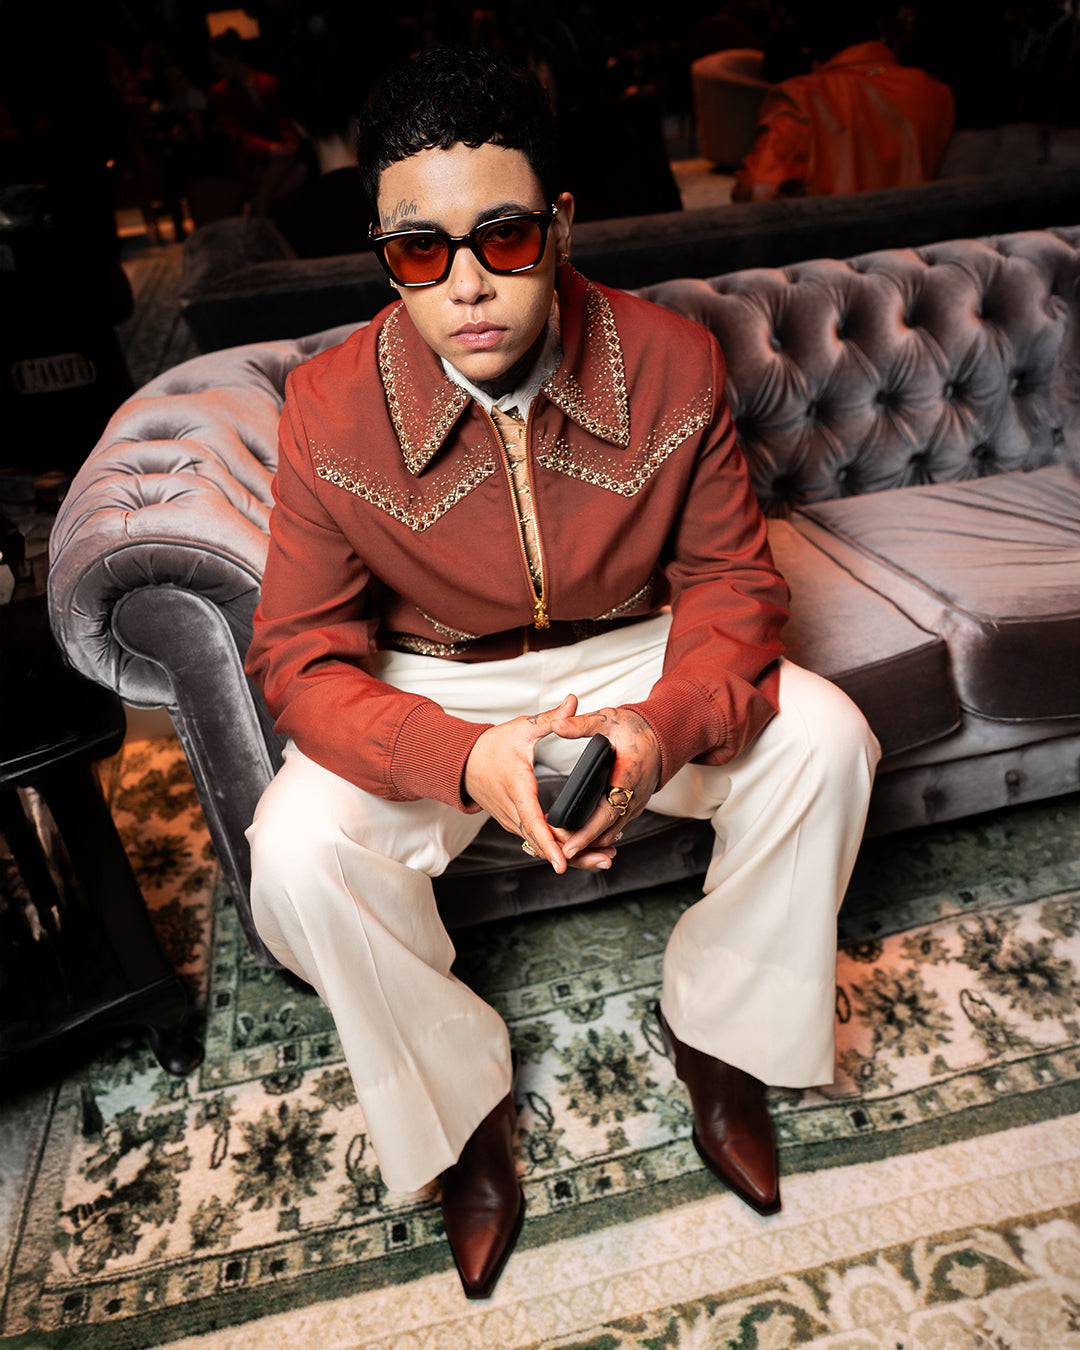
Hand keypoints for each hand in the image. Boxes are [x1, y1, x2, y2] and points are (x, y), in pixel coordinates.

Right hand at [463, 694, 617, 872]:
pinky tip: (582, 851)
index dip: (550, 844)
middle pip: (543, 844)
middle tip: (606, 860)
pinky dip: (559, 849)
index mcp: (517, 788)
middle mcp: (513, 811)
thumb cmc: (491, 746)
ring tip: (603, 859)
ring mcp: (513, 821)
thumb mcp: (522, 727)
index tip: (563, 863)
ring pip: (541, 846)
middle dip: (575, 856)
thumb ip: (551, 718)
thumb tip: (574, 701)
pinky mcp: (515, 824)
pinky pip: (537, 841)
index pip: (534, 823)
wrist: (463, 763)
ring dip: (571, 855)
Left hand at [547, 706, 660, 859]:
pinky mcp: (631, 807)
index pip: (605, 814)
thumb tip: (556, 724)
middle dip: (582, 845)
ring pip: (610, 833)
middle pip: (606, 832)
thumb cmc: (635, 729)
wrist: (661, 735)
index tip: (567, 846)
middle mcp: (633, 798)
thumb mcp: (607, 720)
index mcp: (627, 779)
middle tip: (556, 853)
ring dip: (589, 843)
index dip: (586, 833)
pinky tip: (578, 839)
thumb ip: (581, 724)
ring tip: (561, 849)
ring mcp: (634, 805)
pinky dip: (597, 836)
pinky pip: (614, 827)